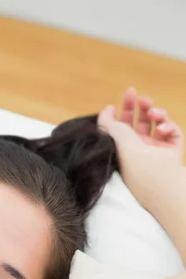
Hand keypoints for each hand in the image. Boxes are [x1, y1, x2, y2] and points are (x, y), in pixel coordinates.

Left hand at [98, 87, 183, 212]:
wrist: (158, 180)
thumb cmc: (134, 162)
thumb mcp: (114, 139)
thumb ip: (107, 122)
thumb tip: (107, 109)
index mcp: (123, 148)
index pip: (123, 125)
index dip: (124, 110)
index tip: (124, 98)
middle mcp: (139, 149)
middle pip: (140, 121)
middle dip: (140, 106)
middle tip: (139, 97)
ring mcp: (156, 149)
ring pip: (157, 122)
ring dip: (155, 112)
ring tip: (152, 114)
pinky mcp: (172, 150)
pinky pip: (172, 131)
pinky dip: (168, 126)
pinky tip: (162, 130)